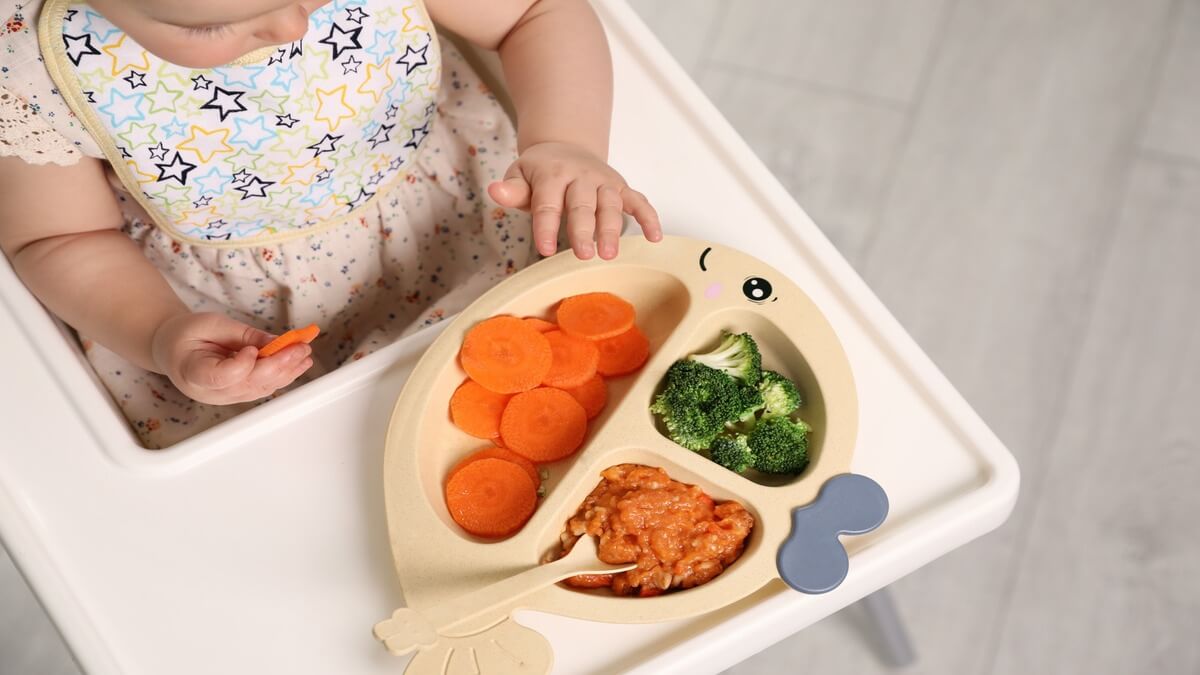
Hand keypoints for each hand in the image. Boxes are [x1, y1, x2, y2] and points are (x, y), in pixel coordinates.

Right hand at [151, 312, 313, 404]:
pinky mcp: (238, 395)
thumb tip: (276, 341)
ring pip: (261, 388)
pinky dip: (282, 374)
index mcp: (194, 373)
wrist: (172, 348)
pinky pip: (263, 387)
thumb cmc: (186, 335)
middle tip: (300, 348)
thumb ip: (243, 335)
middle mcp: (211, 392)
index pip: (224, 377)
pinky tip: (297, 362)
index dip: (243, 365)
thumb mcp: (210, 324)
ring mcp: (225, 397)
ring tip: (304, 354)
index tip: (252, 349)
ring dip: (287, 371)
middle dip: (279, 365)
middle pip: (250, 383)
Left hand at [487, 141, 661, 259]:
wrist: (565, 146)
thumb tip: (495, 191)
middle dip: (584, 230)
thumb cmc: (540, 171)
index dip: (546, 226)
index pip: (548, 203)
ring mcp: (603, 182)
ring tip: (610, 254)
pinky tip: (654, 237)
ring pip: (610, 204)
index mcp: (552, 173)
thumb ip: (511, 189)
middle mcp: (581, 176)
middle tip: (584, 255)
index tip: (546, 249)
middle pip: (582, 205)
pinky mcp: (620, 187)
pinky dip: (649, 217)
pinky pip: (638, 201)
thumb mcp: (519, 175)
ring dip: (612, 229)